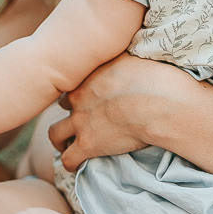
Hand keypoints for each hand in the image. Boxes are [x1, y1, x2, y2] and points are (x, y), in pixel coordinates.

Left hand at [48, 53, 201, 170]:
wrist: (157, 102)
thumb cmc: (151, 76)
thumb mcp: (129, 55)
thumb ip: (117, 56)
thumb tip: (121, 47)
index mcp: (87, 77)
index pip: (72, 82)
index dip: (80, 90)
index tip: (88, 96)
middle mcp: (78, 98)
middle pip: (62, 105)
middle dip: (69, 111)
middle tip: (80, 118)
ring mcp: (80, 122)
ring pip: (55, 134)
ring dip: (60, 140)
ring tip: (66, 145)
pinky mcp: (88, 145)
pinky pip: (69, 159)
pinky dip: (70, 163)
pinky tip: (75, 166)